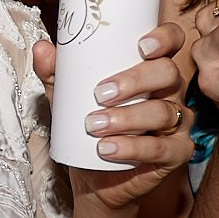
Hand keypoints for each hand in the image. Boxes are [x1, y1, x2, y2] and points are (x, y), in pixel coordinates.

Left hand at [34, 21, 192, 212]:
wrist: (93, 179)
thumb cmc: (89, 130)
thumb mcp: (68, 100)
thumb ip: (57, 74)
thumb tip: (41, 48)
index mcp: (151, 70)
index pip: (171, 42)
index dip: (164, 38)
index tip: (141, 45)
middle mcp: (170, 92)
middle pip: (168, 73)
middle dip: (136, 80)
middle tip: (101, 93)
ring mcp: (177, 123)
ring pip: (163, 112)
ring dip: (127, 117)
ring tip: (94, 125)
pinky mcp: (176, 153)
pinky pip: (162, 148)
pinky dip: (133, 148)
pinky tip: (108, 149)